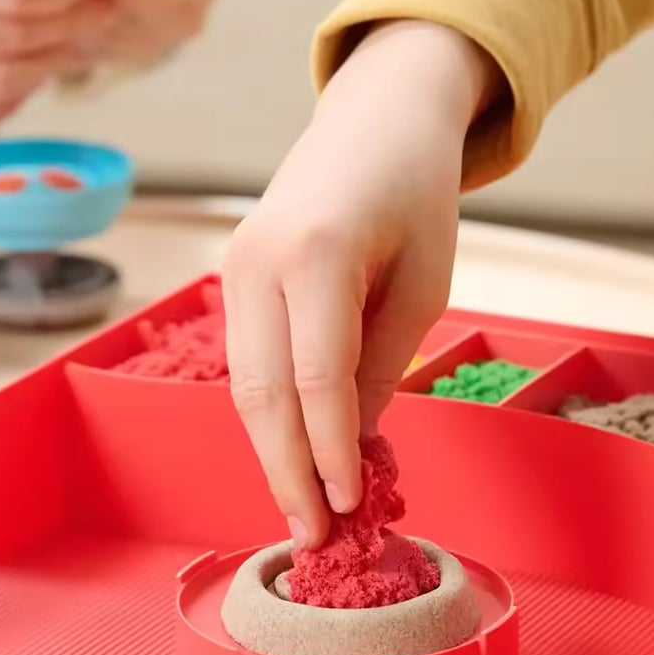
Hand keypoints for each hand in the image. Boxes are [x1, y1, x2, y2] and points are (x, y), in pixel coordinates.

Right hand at [221, 21, 501, 546]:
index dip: (330, 452)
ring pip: (244, 384)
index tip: (349, 506)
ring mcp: (234, 267)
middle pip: (262, 393)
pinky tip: (291, 454)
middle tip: (312, 536)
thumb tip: (355, 449)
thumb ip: (381, 366)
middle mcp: (258, 261)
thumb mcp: (423, 283)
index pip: (315, 379)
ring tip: (301, 509)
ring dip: (272, 451)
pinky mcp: (231, 276)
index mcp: (317, 254)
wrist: (374, 118)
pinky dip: (267, 414)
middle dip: (287, 471)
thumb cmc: (416, 194)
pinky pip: (246, 361)